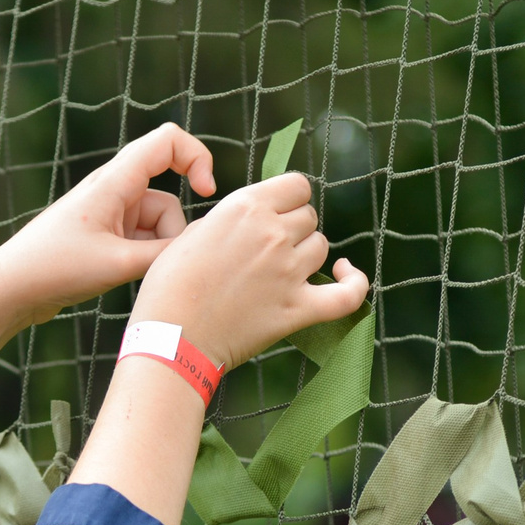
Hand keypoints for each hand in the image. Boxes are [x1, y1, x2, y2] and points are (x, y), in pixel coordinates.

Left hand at [0, 123, 218, 327]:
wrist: (10, 289)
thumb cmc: (55, 269)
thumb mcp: (119, 265)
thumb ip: (165, 255)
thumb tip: (200, 248)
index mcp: (114, 181)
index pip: (168, 140)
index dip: (197, 157)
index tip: (206, 192)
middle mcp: (113, 191)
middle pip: (167, 197)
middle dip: (173, 230)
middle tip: (154, 263)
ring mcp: (109, 215)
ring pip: (156, 225)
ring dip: (156, 250)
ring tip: (129, 276)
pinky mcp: (105, 237)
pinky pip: (141, 241)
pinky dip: (144, 258)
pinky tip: (125, 280)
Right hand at [131, 172, 366, 369]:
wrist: (171, 338)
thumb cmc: (169, 289)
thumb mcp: (191, 234)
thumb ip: (228, 221)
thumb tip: (248, 224)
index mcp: (245, 207)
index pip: (297, 185)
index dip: (289, 200)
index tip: (277, 214)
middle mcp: (272, 233)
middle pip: (308, 217)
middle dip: (293, 229)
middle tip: (268, 251)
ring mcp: (289, 271)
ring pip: (321, 247)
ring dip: (307, 255)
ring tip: (284, 271)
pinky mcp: (298, 308)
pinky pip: (347, 294)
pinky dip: (355, 284)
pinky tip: (347, 275)